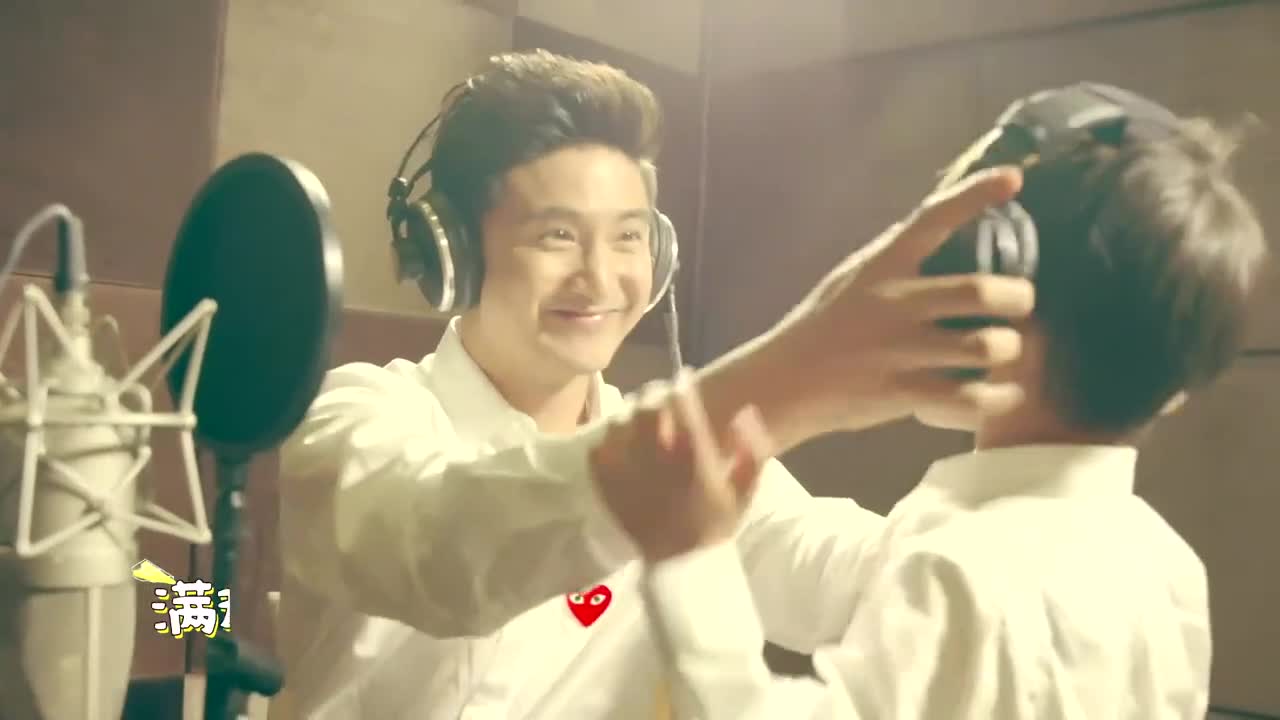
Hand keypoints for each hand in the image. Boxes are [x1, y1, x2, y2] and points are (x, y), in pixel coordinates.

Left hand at [590, 374, 772, 562]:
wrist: (680, 567)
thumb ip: (751, 451)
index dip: (681, 386)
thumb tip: (745, 414)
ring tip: (638, 421)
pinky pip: (598, 450)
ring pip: (619, 423)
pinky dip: (608, 443)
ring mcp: (628, 474)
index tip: (683, 381)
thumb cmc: (715, 527)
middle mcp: (657, 460)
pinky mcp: (607, 488)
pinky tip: (620, 447)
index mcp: (693, 458)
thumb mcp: (745, 491)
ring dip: (629, 417)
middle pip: (645, 407)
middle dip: (652, 396)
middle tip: (658, 398)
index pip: (681, 403)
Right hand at [711, 167, 1036, 447]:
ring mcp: (899, 350)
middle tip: (1020, 303)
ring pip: (984, 346)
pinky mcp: (902, 394)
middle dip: (1017, 297)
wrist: (782, 383)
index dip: (976, 194)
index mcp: (881, 266)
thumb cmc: (823, 327)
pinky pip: (970, 399)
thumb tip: (946, 229)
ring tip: (1005, 351)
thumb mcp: (853, 279)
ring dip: (1008, 349)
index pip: (933, 218)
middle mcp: (894, 303)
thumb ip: (896, 260)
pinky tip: (1004, 394)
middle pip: (981, 291)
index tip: (1014, 177)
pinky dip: (998, 398)